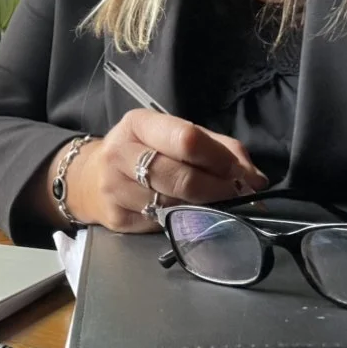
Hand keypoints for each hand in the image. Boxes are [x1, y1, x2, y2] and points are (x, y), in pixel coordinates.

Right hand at [61, 109, 268, 232]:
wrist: (91, 178)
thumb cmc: (144, 152)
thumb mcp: (174, 136)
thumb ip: (218, 148)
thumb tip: (256, 179)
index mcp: (138, 123)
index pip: (187, 139)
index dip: (220, 160)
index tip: (242, 175)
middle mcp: (120, 152)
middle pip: (182, 177)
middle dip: (218, 190)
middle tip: (236, 196)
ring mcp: (114, 187)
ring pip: (174, 205)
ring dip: (202, 209)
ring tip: (213, 204)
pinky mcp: (116, 218)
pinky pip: (161, 224)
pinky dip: (182, 222)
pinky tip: (186, 215)